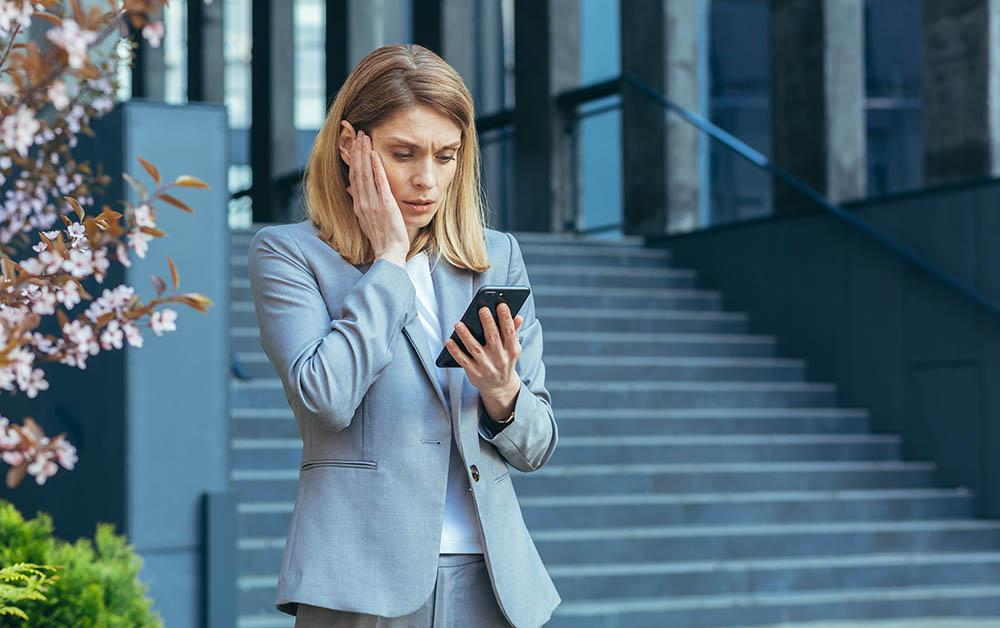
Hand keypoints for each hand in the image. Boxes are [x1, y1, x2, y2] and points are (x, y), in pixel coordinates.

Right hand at [345, 130, 408, 264]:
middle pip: (357, 172)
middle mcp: (362, 202)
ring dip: (365, 154)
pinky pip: (380, 183)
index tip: (354, 145)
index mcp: (358, 205)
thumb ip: (361, 203)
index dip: (353, 160)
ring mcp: (373, 203)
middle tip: (359, 134)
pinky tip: (375, 154)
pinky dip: (376, 167)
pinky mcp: (385, 205)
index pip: (353, 178)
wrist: (389, 253)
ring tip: (365, 138)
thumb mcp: (367, 219)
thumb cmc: (382, 238)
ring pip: (366, 174)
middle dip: (357, 151)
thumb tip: (352, 190)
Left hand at [445, 303, 524, 419]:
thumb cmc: (504, 360)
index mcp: (511, 350)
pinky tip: (449, 341)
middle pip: (493, 338)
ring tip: (459, 324)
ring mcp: (486, 367)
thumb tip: (518, 316)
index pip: (510, 332)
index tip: (501, 305)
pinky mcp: (474, 373)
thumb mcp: (512, 348)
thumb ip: (513, 331)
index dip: (506, 318)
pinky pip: (463, 361)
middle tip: (482, 308)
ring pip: (475, 349)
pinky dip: (455, 351)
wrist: (499, 387)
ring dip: (466, 336)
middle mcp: (500, 359)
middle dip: (488, 323)